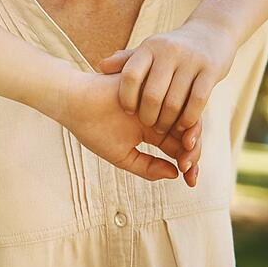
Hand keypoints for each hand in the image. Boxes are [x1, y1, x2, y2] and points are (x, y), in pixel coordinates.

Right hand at [58, 71, 202, 185]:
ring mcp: (157, 99)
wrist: (74, 103)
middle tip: (190, 167)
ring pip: (185, 116)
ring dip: (192, 135)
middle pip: (186, 133)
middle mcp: (159, 114)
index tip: (190, 181)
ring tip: (187, 151)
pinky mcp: (154, 85)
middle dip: (193, 152)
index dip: (189, 164)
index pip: (178, 147)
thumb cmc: (93, 130)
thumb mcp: (122, 155)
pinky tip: (182, 132)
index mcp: (152, 131)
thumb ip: (148, 167)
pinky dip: (184, 116)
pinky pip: (177, 98)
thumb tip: (176, 174)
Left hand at [97, 19, 235, 138]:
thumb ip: (126, 60)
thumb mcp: (149, 50)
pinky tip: (184, 127)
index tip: (128, 111)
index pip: (131, 76)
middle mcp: (168, 52)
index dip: (127, 98)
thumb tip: (101, 66)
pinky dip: (188, 119)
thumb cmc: (172, 49)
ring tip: (164, 130)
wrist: (211, 32)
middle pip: (152, 95)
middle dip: (148, 116)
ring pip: (174, 102)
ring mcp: (191, 60)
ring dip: (168, 122)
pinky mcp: (211, 70)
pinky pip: (197, 101)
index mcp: (149, 47)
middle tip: (149, 126)